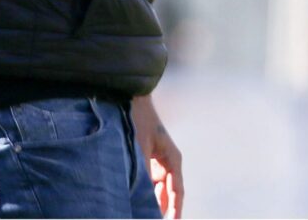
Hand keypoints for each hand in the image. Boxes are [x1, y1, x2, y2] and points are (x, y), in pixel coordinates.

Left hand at [131, 94, 182, 218]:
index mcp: (173, 158)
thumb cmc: (137, 120)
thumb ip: (143, 172)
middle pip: (168, 193)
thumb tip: (143, 195)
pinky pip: (149, 182)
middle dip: (162, 209)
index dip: (175, 209)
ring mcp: (158, 161)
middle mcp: (169, 162)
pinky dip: (144, 193)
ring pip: (158, 189)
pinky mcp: (148, 160)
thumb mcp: (139, 147)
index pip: (177, 190)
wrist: (129, 99)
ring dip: (152, 202)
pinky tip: (135, 202)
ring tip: (143, 213)